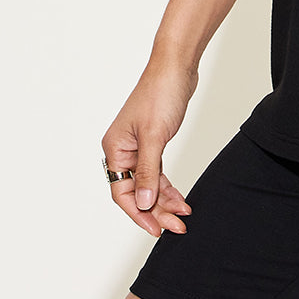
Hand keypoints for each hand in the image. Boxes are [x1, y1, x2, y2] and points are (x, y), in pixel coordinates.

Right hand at [101, 63, 197, 237]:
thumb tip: (142, 203)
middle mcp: (123, 150)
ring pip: (148, 185)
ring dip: (165, 201)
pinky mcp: (153, 143)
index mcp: (115, 149)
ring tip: (183, 216)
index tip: (157, 230)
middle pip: (136, 192)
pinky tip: (180, 199)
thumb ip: (147, 172)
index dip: (139, 214)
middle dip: (156, 211)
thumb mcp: (155, 136)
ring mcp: (138, 147)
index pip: (122, 193)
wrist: (176, 68)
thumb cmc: (161, 94)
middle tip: (177, 226)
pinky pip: (157, 174)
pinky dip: (169, 187)